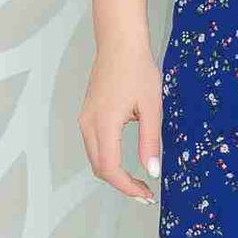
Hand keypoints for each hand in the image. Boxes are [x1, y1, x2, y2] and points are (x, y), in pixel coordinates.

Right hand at [78, 39, 161, 203]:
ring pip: (95, 158)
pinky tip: (126, 159)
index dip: (128, 187)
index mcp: (104, 123)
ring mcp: (85, 119)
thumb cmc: (137, 68)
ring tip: (138, 180)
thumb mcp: (151, 106)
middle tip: (145, 192)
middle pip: (100, 168)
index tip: (146, 195)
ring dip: (114, 173)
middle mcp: (89, 124)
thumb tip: (152, 171)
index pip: (110, 169)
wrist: (119, 42)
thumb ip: (150, 140)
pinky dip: (108, 158)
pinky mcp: (87, 114)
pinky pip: (94, 145)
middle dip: (122, 185)